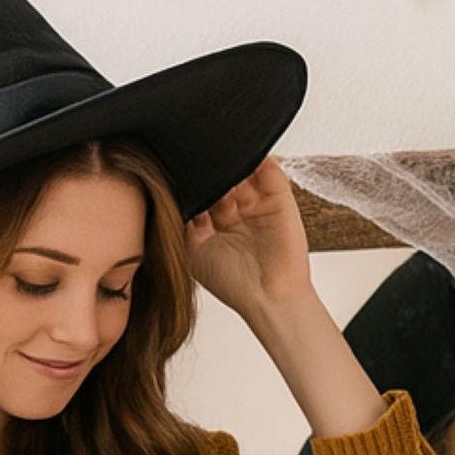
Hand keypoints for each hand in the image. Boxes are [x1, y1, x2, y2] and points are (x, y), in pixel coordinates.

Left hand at [186, 157, 312, 321]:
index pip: (199, 190)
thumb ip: (185, 216)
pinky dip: (254, 157)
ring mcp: (257, 200)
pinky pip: (266, 165)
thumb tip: (175, 188)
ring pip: (240, 167)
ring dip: (228, 163)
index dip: (190, 181)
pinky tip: (240, 160)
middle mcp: (235, 209)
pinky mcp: (278, 194)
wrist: (269, 296)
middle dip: (208, 170)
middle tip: (200, 169)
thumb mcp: (193, 247)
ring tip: (217, 167)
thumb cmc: (233, 282)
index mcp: (213, 222)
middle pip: (218, 175)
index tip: (177, 171)